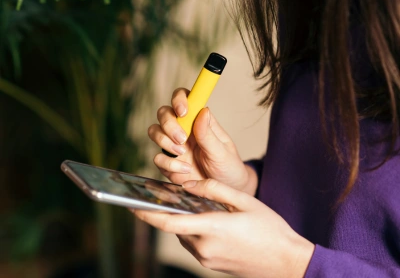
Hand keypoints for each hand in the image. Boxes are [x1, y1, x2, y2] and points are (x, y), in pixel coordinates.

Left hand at [133, 179, 314, 277]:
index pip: (169, 222)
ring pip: (185, 235)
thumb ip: (214, 189)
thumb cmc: (270, 230)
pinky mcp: (212, 265)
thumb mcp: (245, 201)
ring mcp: (207, 259)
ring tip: (195, 206)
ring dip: (184, 221)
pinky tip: (207, 220)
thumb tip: (188, 186)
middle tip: (172, 196)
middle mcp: (204, 248)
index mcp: (212, 229)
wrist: (287, 263)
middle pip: (176, 227)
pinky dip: (194, 231)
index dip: (146, 214)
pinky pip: (195, 244)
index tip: (130, 205)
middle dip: (170, 212)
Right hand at [148, 88, 256, 194]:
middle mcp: (184, 130)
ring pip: (154, 131)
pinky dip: (169, 164)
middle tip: (182, 139)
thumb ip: (209, 134)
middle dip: (169, 124)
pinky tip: (186, 171)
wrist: (225, 191)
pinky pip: (157, 158)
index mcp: (199, 121)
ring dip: (164, 141)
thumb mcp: (222, 152)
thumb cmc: (228, 167)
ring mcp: (174, 146)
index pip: (185, 98)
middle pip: (164, 113)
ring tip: (182, 153)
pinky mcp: (168, 164)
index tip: (183, 111)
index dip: (179, 99)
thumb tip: (203, 111)